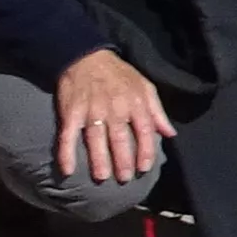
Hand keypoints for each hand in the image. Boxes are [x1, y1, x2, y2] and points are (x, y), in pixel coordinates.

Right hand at [49, 48, 168, 187]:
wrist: (87, 57)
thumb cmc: (119, 75)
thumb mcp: (145, 87)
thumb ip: (157, 111)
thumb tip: (169, 133)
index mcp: (135, 102)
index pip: (144, 130)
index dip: (145, 150)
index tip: (144, 168)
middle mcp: (115, 108)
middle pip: (120, 138)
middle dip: (123, 160)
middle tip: (124, 178)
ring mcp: (91, 110)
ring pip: (96, 139)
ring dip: (98, 159)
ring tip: (101, 177)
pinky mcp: (71, 112)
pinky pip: (68, 135)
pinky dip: (66, 153)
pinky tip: (67, 169)